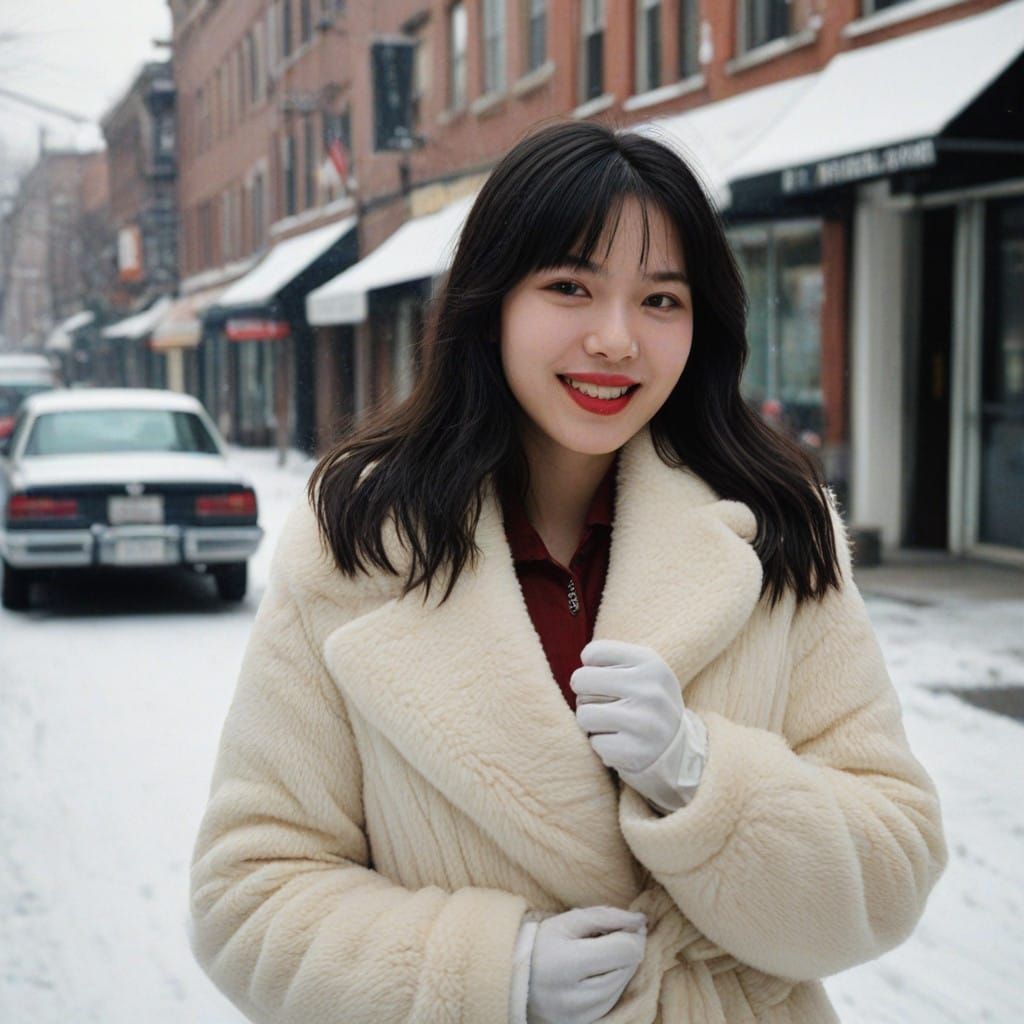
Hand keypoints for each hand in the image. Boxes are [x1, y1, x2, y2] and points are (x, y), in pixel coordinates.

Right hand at [526, 906, 646, 1023]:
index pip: (625, 950)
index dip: (634, 933)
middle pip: (628, 968)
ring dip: (622, 966)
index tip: (632, 923)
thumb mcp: (568, 921)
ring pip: (624, 986)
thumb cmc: (541, 944)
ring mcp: (580, 1016)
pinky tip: (598, 972)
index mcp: (568, 964)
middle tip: (611, 936)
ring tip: (601, 954)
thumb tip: (641, 921)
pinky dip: (613, 983)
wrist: (511, 980)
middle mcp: (576, 997)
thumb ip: (606, 917)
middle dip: (628, 949)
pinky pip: (613, 1001)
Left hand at [571, 639, 705, 813]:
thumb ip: (609, 659)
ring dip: (591, 721)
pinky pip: (594, 742)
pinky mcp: (634, 752)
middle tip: (605, 703)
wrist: (676, 750)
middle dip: (585, 694)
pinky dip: (602, 743)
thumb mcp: (641, 671)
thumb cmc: (646, 703)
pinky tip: (622, 742)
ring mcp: (644, 723)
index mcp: (651, 664)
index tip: (604, 679)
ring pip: (583, 713)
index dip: (589, 669)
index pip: (592, 653)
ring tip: (613, 723)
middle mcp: (651, 691)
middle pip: (581, 680)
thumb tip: (580, 670)